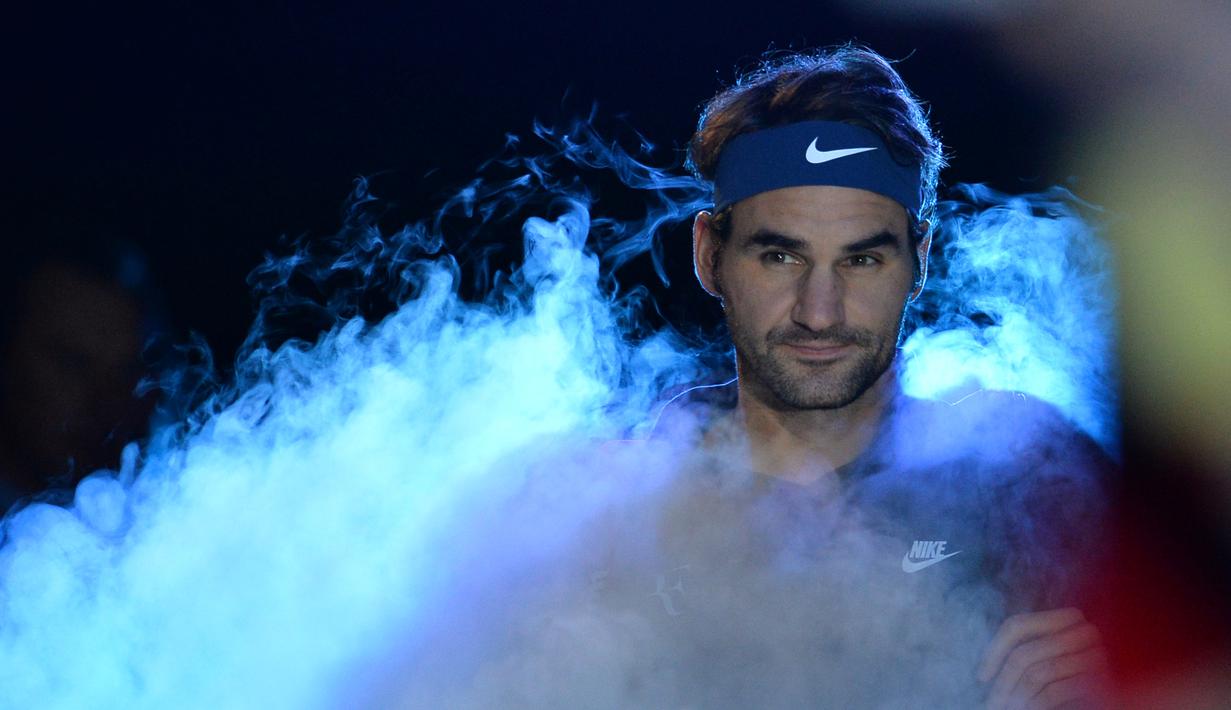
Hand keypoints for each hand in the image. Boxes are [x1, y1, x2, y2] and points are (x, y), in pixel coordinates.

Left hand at [978, 607, 1108, 708]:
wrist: (1094, 698)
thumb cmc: (1060, 682)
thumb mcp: (1040, 660)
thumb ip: (1023, 649)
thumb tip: (982, 668)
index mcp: (1069, 618)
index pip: (1017, 625)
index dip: (994, 650)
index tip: (981, 677)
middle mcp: (1087, 632)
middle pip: (1026, 651)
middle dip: (1004, 682)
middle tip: (990, 704)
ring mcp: (1099, 656)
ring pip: (1038, 673)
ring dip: (1015, 696)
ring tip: (1003, 708)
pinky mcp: (1103, 682)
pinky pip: (1055, 691)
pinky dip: (1035, 704)